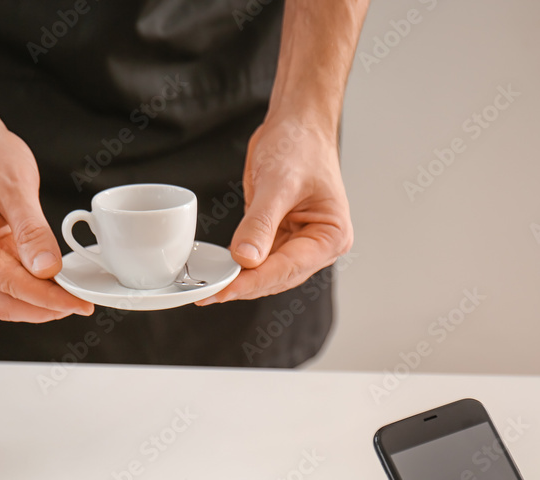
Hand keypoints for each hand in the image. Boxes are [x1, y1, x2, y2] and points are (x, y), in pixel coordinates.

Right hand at [0, 116, 93, 321]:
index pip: (6, 283)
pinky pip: (7, 284)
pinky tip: (57, 285)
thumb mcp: (13, 186)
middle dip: (44, 308)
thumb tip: (47, 268)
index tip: (75, 301)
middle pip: (2, 302)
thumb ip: (30, 230)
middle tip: (82, 305)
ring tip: (73, 297)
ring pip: (4, 299)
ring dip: (38, 304)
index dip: (44, 297)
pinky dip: (32, 289)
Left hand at [197, 115, 351, 304]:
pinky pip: (259, 260)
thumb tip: (245, 259)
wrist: (297, 124)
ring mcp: (300, 243)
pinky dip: (241, 267)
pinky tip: (220, 272)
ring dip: (240, 281)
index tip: (224, 290)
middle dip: (244, 286)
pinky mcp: (280, 237)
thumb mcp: (279, 183)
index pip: (288, 267)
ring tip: (209, 289)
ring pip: (267, 274)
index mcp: (332, 236)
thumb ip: (261, 223)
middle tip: (208, 294)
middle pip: (278, 277)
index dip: (253, 282)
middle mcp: (319, 245)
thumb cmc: (300, 146)